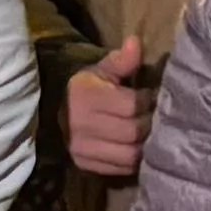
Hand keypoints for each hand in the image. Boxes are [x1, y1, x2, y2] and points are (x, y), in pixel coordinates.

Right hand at [64, 38, 152, 180]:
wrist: (51, 112)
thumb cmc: (85, 88)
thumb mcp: (101, 70)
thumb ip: (121, 60)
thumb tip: (135, 42)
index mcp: (86, 96)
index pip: (132, 105)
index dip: (149, 102)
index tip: (155, 98)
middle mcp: (81, 124)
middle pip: (133, 132)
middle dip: (150, 125)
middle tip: (158, 118)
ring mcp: (82, 148)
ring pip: (130, 154)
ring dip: (147, 146)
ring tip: (153, 135)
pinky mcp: (85, 164)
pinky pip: (121, 168)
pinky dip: (136, 160)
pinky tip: (140, 149)